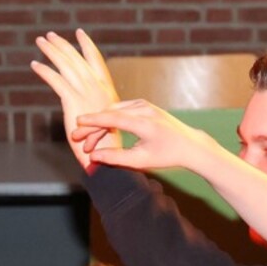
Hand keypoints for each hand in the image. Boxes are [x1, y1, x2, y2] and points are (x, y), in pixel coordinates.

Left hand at [31, 29, 120, 168]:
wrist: (108, 158)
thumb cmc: (108, 146)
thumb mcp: (105, 123)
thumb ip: (97, 109)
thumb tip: (87, 106)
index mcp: (108, 93)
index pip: (97, 63)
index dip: (88, 47)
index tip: (80, 34)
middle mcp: (99, 90)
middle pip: (78, 60)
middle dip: (64, 45)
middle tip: (50, 35)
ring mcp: (87, 94)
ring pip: (66, 66)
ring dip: (52, 52)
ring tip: (40, 42)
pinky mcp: (73, 102)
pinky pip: (56, 81)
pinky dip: (45, 71)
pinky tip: (35, 65)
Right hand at [73, 99, 219, 172]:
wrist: (190, 145)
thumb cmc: (168, 155)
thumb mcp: (142, 161)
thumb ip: (116, 158)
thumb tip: (93, 157)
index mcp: (145, 123)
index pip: (112, 118)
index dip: (92, 121)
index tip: (76, 125)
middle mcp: (145, 109)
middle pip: (109, 114)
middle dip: (92, 126)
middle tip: (77, 139)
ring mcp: (145, 105)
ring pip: (114, 111)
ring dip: (100, 124)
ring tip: (89, 141)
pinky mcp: (145, 105)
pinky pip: (121, 109)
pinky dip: (110, 119)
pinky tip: (101, 131)